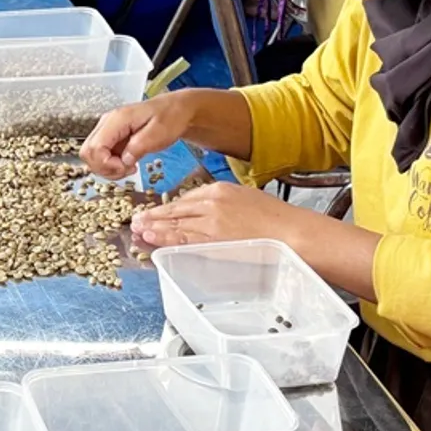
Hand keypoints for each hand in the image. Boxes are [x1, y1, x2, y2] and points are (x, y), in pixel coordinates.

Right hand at [81, 93, 193, 178]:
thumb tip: (123, 161)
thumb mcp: (160, 132)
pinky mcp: (111, 138)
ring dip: (107, 169)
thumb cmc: (171, 117)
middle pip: (87, 152)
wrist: (176, 110)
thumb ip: (139, 146)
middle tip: (126, 170)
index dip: (106, 164)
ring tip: (128, 168)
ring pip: (91, 157)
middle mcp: (107, 123)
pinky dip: (111, 166)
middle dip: (104, 168)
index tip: (125, 167)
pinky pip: (101, 157)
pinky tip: (127, 164)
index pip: (95, 146)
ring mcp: (107, 131)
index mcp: (117, 119)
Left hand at [131, 181, 297, 247]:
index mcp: (219, 189)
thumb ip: (223, 204)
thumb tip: (207, 213)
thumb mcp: (246, 198)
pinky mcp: (214, 241)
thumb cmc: (277, 219)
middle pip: (175, 210)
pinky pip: (184, 241)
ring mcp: (211, 223)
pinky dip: (165, 240)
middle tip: (136, 221)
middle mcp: (211, 203)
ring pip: (175, 225)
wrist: (294, 233)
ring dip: (153, 229)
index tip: (156, 212)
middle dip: (154, 217)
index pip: (185, 199)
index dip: (167, 208)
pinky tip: (152, 240)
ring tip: (138, 231)